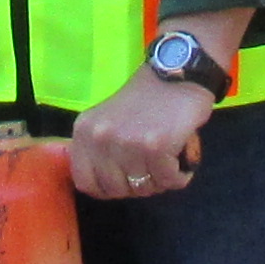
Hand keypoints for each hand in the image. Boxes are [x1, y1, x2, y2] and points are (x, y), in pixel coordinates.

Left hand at [67, 74, 208, 202]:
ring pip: (144, 188)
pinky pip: (168, 180)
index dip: (107, 189)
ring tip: (166, 159)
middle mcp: (101, 137)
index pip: (85, 182)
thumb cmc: (145, 99)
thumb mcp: (107, 119)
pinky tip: (179, 157)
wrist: (177, 73)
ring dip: (160, 180)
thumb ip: (98, 149)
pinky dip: (178, 175)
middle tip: (151, 168)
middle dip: (137, 186)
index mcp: (84, 131)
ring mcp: (127, 142)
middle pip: (116, 190)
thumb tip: (100, 187)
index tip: (124, 181)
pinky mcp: (155, 146)